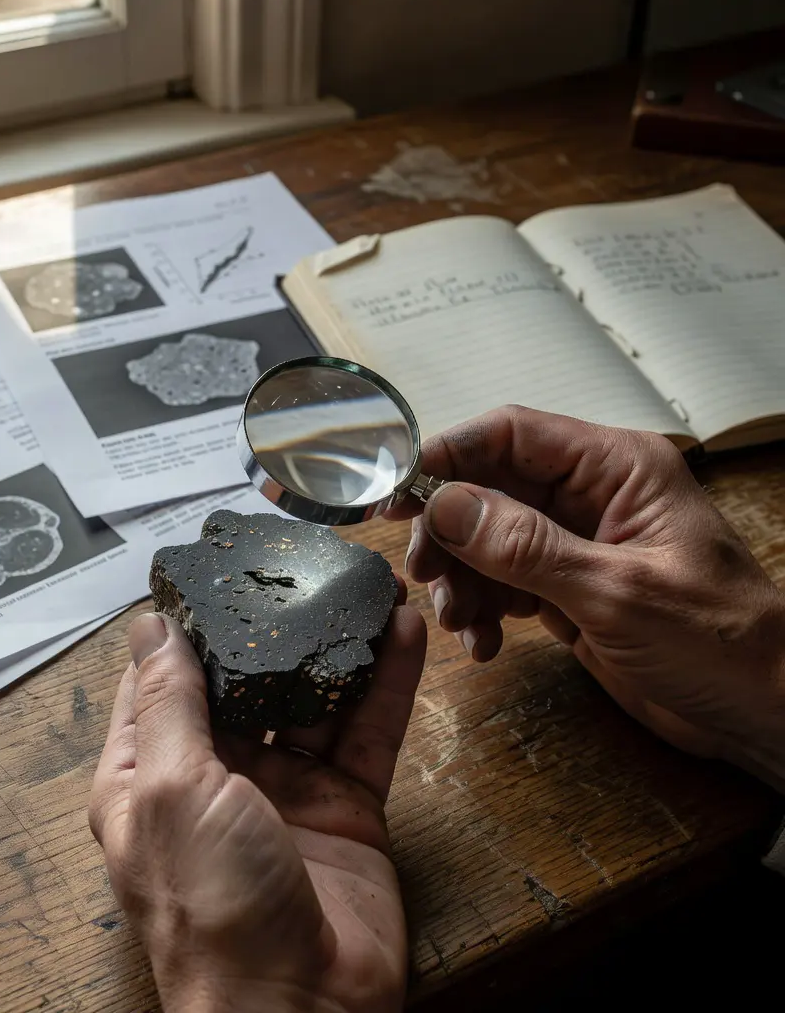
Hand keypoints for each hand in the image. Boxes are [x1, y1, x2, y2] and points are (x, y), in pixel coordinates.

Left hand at [89, 596, 426, 1012]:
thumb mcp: (175, 789)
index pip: (158, 681)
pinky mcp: (343, 805)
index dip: (181, 626)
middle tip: (300, 563)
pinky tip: (403, 633)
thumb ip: (168, 703)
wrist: (302, 1012)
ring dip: (336, 646)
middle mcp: (214, 777)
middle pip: (243, 682)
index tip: (209, 569)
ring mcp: (282, 790)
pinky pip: (365, 732)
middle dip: (272, 627)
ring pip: (311, 699)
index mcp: (151, 774)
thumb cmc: (211, 907)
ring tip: (363, 585)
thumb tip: (149, 628)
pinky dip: (385, 684)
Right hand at [391, 405, 784, 789]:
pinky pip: (502, 583)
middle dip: (449, 531)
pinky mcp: (566, 588)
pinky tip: (485, 644)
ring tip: (462, 624)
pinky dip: (483, 610)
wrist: (759, 713)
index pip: (512, 434)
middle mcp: (590, 496)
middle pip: (489, 488)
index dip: (449, 454)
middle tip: (423, 572)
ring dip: (462, 580)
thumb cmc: (718, 641)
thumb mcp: (615, 591)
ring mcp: (575, 543)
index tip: (398, 490)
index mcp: (616, 468)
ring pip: (487, 539)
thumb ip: (525, 547)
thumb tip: (445, 505)